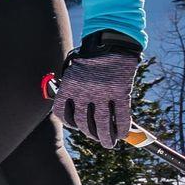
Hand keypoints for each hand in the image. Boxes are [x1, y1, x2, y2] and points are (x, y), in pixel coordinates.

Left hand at [53, 29, 142, 145]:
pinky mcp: (121, 91)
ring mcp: (104, 92)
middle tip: (97, 138)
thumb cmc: (91, 56)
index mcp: (69, 86)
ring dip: (106, 137)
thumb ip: (71, 88)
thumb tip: (71, 111)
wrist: (111, 41)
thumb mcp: (73, 69)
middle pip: (84, 122)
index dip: (69, 123)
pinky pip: (122, 115)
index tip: (76, 126)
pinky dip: (122, 128)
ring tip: (109, 144)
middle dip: (90, 133)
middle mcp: (85, 91)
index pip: (62, 112)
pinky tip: (122, 134)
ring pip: (103, 123)